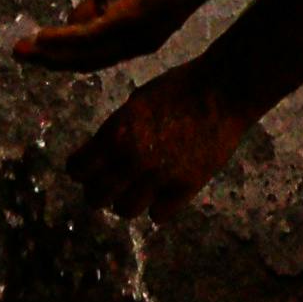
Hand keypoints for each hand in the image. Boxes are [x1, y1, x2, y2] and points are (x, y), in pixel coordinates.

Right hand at [10, 0, 240, 74]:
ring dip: (48, 51)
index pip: (97, 54)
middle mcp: (136, 44)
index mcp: (138, 37)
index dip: (66, 53)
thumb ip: (106, 1)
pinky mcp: (129, 19)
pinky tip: (41, 37)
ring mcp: (133, 34)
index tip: (40, 48)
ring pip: (82, 51)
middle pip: (85, 60)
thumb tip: (79, 13)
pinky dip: (62, 38)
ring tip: (22, 49)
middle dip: (50, 59)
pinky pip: (87, 34)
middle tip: (20, 54)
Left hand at [75, 76, 254, 219]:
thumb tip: (103, 152)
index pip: (78, 169)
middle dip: (100, 190)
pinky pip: (159, 214)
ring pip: (124, 209)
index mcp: (114, 134)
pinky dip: (158, 206)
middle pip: (96, 197)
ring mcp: (159, 176)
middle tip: (111, 183)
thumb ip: (116, 130)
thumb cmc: (180, 87)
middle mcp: (131, 159)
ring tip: (137, 190)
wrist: (224, 89)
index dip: (82, 169)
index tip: (89, 169)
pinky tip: (164, 193)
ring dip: (127, 201)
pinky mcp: (186, 186)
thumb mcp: (136, 102)